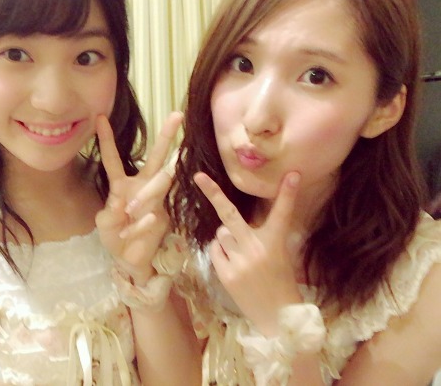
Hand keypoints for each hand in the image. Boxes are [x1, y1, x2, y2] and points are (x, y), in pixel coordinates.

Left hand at [95, 112, 182, 284]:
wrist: (131, 259)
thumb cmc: (115, 236)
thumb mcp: (104, 225)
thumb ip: (108, 215)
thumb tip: (122, 204)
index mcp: (121, 184)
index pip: (113, 158)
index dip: (106, 139)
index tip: (99, 117)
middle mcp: (141, 186)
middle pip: (156, 156)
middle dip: (167, 136)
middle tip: (176, 114)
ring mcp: (156, 199)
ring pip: (161, 181)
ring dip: (146, 195)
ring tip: (129, 211)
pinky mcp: (164, 215)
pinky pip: (155, 212)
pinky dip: (141, 223)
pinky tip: (132, 231)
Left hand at [194, 171, 302, 335]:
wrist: (278, 318)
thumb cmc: (280, 282)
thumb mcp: (279, 254)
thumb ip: (259, 236)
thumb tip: (229, 222)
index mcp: (275, 242)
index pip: (282, 213)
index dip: (287, 193)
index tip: (292, 173)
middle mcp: (256, 249)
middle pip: (230, 215)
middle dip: (213, 194)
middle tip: (199, 176)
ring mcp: (239, 262)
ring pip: (221, 234)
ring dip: (226, 238)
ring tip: (241, 255)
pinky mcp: (226, 274)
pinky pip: (215, 251)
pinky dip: (221, 253)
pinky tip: (234, 265)